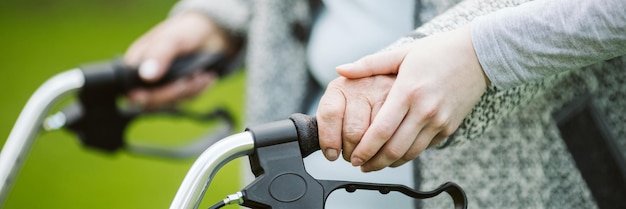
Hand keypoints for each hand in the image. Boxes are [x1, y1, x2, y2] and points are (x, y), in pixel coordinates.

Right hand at [124, 12, 230, 108]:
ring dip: (190, 90)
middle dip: (175, 92)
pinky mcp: (178, 93)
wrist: (208, 35)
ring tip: (201, 74)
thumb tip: (146, 75)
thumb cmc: (184, 32)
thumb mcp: (172, 38)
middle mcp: (145, 79)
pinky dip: (198, 90)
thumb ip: (159, 54)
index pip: (130, 90)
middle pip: (152, 102)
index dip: (145, 96)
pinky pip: (186, 100)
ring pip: (171, 103)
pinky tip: (204, 76)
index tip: (164, 91)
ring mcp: (162, 88)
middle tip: (192, 78)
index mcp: (135, 63)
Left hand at [320, 24, 489, 171]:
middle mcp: (424, 110)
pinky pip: (425, 148)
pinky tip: (396, 154)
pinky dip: (408, 155)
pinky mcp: (449, 127)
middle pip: (394, 149)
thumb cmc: (438, 52)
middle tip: (361, 165)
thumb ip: (369, 65)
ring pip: (410, 154)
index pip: (381, 130)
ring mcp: (439, 121)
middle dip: (374, 162)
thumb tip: (340, 70)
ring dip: (391, 163)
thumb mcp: (402, 54)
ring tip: (375, 163)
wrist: (479, 55)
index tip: (354, 156)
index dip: (365, 149)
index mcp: (408, 92)